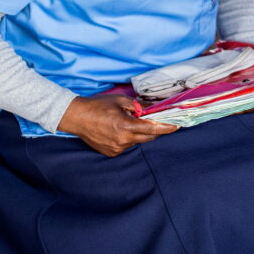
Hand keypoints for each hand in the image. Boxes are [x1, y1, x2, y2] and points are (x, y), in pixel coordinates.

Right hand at [57, 95, 176, 156]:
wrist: (77, 117)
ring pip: (137, 142)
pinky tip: (120, 130)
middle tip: (157, 121)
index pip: (152, 129)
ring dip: (139, 134)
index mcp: (125, 127)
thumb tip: (150, 109)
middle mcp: (122, 141)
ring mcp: (116, 149)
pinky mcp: (111, 153)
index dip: (166, 128)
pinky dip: (129, 139)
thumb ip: (137, 106)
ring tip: (130, 123)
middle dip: (155, 130)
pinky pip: (126, 146)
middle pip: (148, 138)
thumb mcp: (120, 101)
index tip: (176, 126)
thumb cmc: (98, 106)